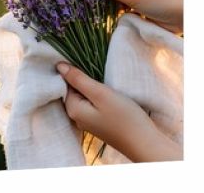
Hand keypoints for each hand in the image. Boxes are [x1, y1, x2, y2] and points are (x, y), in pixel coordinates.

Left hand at [57, 62, 182, 162]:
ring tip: (101, 76)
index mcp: (72, 109)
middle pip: (72, 89)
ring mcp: (87, 120)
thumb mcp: (100, 93)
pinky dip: (95, 94)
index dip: (73, 70)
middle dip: (81, 77)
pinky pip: (90, 102)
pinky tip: (105, 89)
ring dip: (90, 85)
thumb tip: (59, 66)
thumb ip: (79, 79)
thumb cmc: (123, 116)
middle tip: (96, 67)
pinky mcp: (97, 121)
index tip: (84, 60)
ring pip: (83, 95)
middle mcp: (76, 116)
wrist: (144, 142)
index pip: (64, 83)